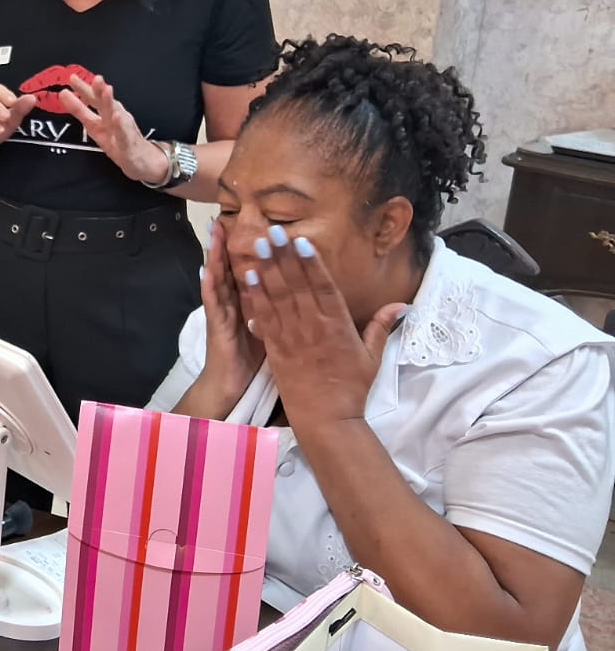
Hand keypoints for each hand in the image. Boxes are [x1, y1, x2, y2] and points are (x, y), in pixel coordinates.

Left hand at [59, 74, 169, 183]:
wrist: (143, 160)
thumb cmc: (118, 140)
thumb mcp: (94, 125)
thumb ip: (80, 110)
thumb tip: (63, 94)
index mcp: (105, 114)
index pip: (93, 98)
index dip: (83, 88)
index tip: (73, 78)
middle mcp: (114, 118)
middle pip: (106, 102)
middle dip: (100, 90)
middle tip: (96, 78)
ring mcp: (123, 130)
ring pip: (116, 115)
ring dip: (111, 102)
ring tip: (106, 90)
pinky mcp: (128, 145)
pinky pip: (123, 135)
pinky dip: (120, 126)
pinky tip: (116, 118)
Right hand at [193, 218, 266, 407]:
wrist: (232, 386)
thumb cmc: (252, 360)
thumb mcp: (271, 331)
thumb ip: (279, 311)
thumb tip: (297, 296)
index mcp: (250, 302)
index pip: (252, 269)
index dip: (255, 248)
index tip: (258, 226)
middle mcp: (234, 303)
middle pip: (232, 266)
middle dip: (231, 242)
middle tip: (229, 216)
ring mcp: (223, 313)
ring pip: (219, 278)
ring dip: (216, 255)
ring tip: (215, 231)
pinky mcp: (218, 327)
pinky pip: (213, 304)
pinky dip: (210, 286)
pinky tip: (207, 269)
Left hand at [240, 225, 405, 429]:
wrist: (327, 419)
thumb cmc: (351, 388)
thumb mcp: (372, 357)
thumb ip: (381, 326)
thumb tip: (403, 305)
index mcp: (337, 326)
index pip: (323, 286)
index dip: (310, 261)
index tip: (300, 240)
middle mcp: (313, 327)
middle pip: (296, 285)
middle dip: (283, 256)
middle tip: (270, 231)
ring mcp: (292, 337)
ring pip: (277, 297)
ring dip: (266, 269)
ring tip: (256, 245)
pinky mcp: (276, 349)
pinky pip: (264, 318)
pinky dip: (255, 297)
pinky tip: (248, 278)